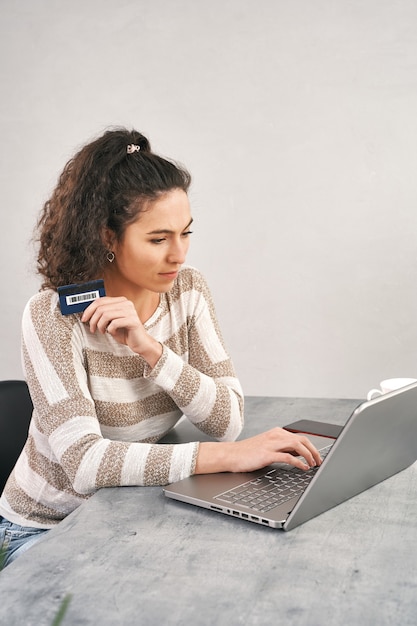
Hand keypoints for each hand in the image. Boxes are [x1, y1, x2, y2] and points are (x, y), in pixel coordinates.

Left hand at [81, 297, 162, 366]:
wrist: (140, 343)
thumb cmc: (126, 332)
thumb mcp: (111, 321)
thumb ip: (103, 314)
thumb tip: (88, 313)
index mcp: (121, 301)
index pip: (100, 300)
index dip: (89, 310)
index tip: (84, 318)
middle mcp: (126, 303)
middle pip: (101, 308)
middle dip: (93, 320)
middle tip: (92, 328)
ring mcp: (130, 311)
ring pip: (106, 315)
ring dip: (100, 325)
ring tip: (102, 331)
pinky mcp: (133, 321)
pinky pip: (114, 323)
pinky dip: (110, 330)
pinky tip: (112, 332)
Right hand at [195, 428, 322, 474]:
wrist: (230, 455)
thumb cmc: (247, 453)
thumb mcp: (268, 447)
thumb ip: (283, 448)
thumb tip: (301, 454)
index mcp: (277, 433)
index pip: (301, 437)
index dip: (312, 447)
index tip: (318, 457)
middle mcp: (275, 435)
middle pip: (303, 439)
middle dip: (314, 451)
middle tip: (320, 462)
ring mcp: (271, 444)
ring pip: (298, 445)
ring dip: (309, 456)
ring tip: (313, 465)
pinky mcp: (267, 454)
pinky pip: (288, 457)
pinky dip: (298, 462)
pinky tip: (303, 468)